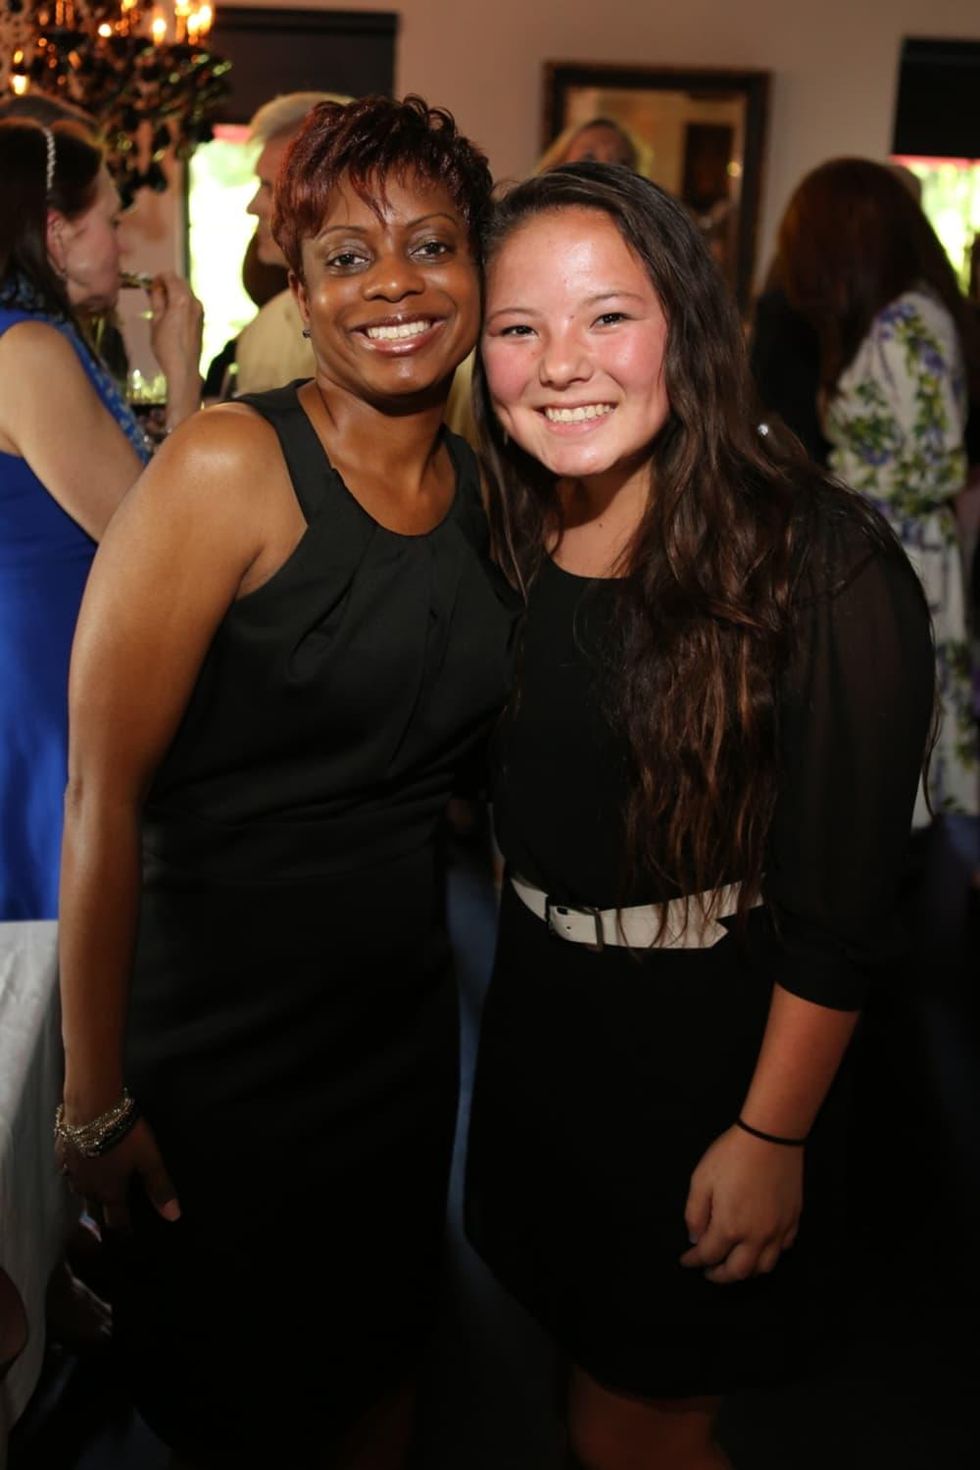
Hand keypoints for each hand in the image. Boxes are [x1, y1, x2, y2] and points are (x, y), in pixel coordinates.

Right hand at [55, 1116, 180, 1231]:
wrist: (92, 1107)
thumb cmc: (125, 1135)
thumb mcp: (149, 1159)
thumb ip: (159, 1187)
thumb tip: (174, 1217)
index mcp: (110, 1193)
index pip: (116, 1220)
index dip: (124, 1229)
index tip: (128, 1234)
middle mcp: (88, 1189)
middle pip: (96, 1207)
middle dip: (104, 1211)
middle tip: (112, 1212)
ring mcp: (71, 1173)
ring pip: (80, 1190)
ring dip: (90, 1191)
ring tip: (98, 1188)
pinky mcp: (61, 1155)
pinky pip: (69, 1170)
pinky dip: (78, 1171)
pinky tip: (82, 1164)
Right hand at [147, 270, 202, 422]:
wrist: (184, 368)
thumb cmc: (166, 346)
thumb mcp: (155, 321)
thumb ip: (156, 300)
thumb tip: (154, 287)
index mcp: (181, 299)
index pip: (170, 276)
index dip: (158, 278)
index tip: (150, 286)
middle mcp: (194, 301)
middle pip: (180, 282)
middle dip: (167, 284)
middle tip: (154, 295)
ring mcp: (200, 310)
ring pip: (186, 292)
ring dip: (174, 293)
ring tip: (162, 306)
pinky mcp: (201, 319)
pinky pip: (190, 303)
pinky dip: (181, 302)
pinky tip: (172, 314)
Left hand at [679, 1124, 801, 1283]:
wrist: (770, 1136)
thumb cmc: (732, 1155)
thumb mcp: (701, 1180)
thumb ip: (694, 1214)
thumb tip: (695, 1238)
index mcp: (730, 1227)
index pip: (708, 1255)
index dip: (694, 1261)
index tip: (686, 1260)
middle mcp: (756, 1236)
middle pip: (738, 1271)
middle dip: (720, 1276)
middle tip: (708, 1272)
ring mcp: (778, 1230)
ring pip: (764, 1267)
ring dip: (746, 1271)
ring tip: (734, 1265)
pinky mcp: (793, 1219)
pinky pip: (783, 1249)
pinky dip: (770, 1255)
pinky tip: (761, 1247)